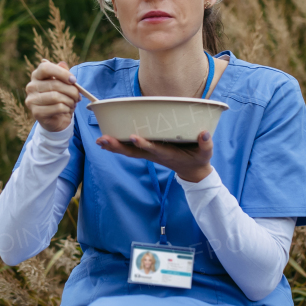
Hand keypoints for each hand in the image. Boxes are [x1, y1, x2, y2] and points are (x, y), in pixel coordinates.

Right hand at [25, 60, 80, 132]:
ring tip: (72, 103)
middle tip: (78, 96)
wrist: (56, 119)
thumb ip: (63, 72)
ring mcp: (32, 100)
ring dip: (70, 100)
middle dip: (71, 90)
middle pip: (55, 84)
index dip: (61, 72)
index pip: (45, 67)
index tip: (73, 80)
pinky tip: (67, 110)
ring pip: (56, 96)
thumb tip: (62, 63)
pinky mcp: (36, 112)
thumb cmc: (60, 98)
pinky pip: (57, 107)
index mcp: (36, 76)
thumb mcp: (64, 83)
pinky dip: (66, 109)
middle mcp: (31, 87)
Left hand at [96, 131, 213, 181]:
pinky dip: (117, 146)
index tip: (134, 136)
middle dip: (119, 146)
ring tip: (100, 140)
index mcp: (168, 154)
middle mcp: (155, 155)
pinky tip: (105, 141)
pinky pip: (130, 150)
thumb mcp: (206, 153)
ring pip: (129, 151)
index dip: (144, 143)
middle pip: (134, 152)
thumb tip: (204, 133)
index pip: (154, 149)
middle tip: (104, 140)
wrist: (193, 172)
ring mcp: (150, 154)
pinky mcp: (148, 152)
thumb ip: (206, 144)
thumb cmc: (199, 160)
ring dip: (114, 146)